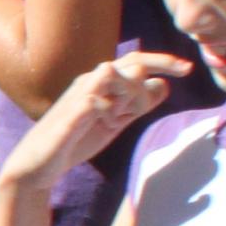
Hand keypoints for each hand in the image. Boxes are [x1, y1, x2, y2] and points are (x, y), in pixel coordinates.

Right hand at [0, 50, 197, 189]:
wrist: (38, 164)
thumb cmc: (76, 140)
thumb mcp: (115, 121)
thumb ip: (137, 105)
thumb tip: (165, 85)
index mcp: (102, 83)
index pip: (137, 61)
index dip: (164, 61)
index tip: (188, 69)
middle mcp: (91, 81)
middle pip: (131, 61)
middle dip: (157, 70)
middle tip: (170, 85)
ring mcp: (79, 95)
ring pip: (114, 74)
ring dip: (130, 94)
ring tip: (120, 118)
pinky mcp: (70, 113)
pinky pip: (95, 99)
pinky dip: (109, 109)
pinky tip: (109, 122)